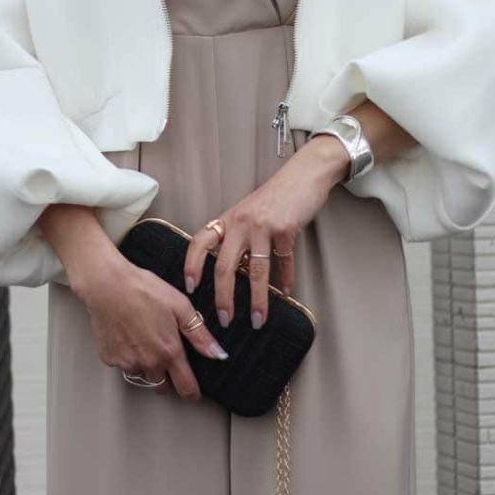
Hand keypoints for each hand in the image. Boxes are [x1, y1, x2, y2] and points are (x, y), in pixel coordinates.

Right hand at [70, 253, 229, 399]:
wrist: (107, 285)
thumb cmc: (143, 290)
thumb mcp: (180, 305)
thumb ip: (199, 334)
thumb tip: (218, 353)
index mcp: (169, 351)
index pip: (185, 388)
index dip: (192, 392)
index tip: (193, 392)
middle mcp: (148, 362)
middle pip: (162, 386)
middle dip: (167, 376)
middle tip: (165, 353)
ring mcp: (127, 362)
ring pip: (142, 375)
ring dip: (146, 366)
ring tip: (145, 339)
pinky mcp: (109, 359)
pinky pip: (124, 365)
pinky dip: (128, 356)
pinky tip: (129, 336)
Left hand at [183, 134, 349, 329]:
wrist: (303, 175)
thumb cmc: (275, 197)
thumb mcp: (248, 214)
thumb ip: (238, 238)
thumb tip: (231, 272)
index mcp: (228, 220)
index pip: (200, 242)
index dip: (192, 265)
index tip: (190, 287)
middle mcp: (240, 223)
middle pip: (225, 266)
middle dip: (224, 297)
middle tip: (225, 319)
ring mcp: (262, 226)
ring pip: (255, 271)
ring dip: (257, 300)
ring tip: (258, 319)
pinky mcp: (285, 229)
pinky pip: (283, 261)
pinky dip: (286, 279)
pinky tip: (287, 292)